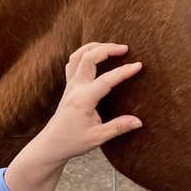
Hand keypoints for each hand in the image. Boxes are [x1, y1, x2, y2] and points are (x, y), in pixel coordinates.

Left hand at [3, 42, 141, 190]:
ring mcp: (70, 86)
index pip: (106, 80)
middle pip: (88, 58)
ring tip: (111, 46)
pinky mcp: (69, 87)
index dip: (123, 71)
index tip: (138, 65)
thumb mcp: (97, 138)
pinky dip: (84, 54)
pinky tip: (95, 55)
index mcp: (83, 99)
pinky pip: (73, 63)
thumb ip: (118, 127)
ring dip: (94, 47)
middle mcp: (75, 88)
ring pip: (78, 56)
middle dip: (107, 49)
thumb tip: (138, 122)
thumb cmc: (72, 142)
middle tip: (126, 48)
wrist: (51, 144)